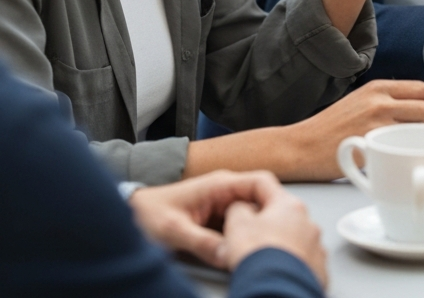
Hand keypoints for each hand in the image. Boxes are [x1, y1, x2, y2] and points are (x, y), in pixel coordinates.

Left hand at [128, 170, 288, 268]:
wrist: (125, 214)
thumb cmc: (146, 214)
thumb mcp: (174, 231)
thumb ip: (202, 242)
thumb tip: (230, 255)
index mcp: (220, 184)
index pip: (261, 183)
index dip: (276, 200)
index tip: (283, 220)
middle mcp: (225, 191)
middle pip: (259, 203)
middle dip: (266, 221)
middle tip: (270, 242)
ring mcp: (221, 205)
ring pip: (249, 217)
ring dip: (252, 232)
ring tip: (256, 249)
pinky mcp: (215, 219)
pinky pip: (236, 228)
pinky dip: (240, 239)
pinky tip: (239, 253)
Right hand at [221, 186, 327, 287]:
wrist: (277, 291)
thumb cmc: (260, 258)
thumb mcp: (237, 225)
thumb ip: (237, 209)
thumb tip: (240, 208)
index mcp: (289, 204)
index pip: (265, 185)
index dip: (245, 189)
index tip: (235, 198)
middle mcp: (308, 222)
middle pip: (281, 213)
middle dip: (263, 222)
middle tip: (245, 236)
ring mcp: (316, 246)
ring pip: (293, 238)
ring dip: (278, 244)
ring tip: (260, 259)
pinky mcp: (318, 269)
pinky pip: (301, 261)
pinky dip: (288, 265)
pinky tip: (275, 272)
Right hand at [288, 79, 423, 180]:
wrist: (300, 146)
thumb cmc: (332, 127)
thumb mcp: (364, 102)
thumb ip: (398, 99)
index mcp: (378, 87)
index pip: (421, 90)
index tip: (415, 121)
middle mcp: (379, 101)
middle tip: (408, 139)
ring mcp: (376, 123)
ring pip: (420, 129)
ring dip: (417, 141)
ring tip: (400, 150)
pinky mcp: (371, 146)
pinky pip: (403, 149)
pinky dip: (403, 156)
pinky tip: (390, 161)